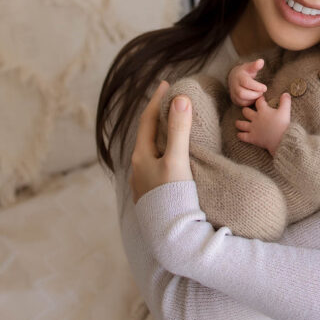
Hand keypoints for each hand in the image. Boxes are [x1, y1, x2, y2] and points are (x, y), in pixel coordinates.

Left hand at [130, 81, 193, 202]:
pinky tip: (174, 156)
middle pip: (148, 134)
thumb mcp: (177, 160)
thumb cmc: (172, 197)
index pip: (148, 120)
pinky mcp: (154, 193)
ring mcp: (145, 182)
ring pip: (152, 150)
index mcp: (141, 156)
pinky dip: (166, 151)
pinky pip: (157, 163)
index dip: (157, 100)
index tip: (166, 83)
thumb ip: (179, 130)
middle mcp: (139, 168)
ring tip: (173, 124)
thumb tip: (180, 99)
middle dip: (158, 116)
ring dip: (162, 134)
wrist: (171, 236)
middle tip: (170, 100)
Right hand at [228, 58, 266, 105]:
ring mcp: (233, 93)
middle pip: (242, 93)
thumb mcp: (250, 67)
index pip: (246, 82)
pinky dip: (250, 102)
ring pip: (242, 100)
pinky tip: (255, 98)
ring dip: (253, 99)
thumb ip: (255, 65)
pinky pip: (242, 104)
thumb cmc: (245, 72)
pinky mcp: (235, 100)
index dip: (257, 86)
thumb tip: (261, 61)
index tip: (265, 88)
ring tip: (259, 95)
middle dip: (254, 94)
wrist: (234, 78)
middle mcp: (234, 85)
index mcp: (239, 76)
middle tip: (262, 92)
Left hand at [235, 92, 290, 155]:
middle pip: (246, 111)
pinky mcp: (252, 138)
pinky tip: (239, 134)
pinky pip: (242, 136)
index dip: (259, 99)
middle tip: (246, 110)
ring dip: (239, 123)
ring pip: (241, 124)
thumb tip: (285, 93)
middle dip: (246, 110)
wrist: (281, 139)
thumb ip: (285, 101)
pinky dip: (240, 135)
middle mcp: (255, 118)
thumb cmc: (283, 124)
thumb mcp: (285, 111)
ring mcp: (252, 128)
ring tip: (237, 122)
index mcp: (263, 111)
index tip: (260, 98)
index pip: (259, 102)